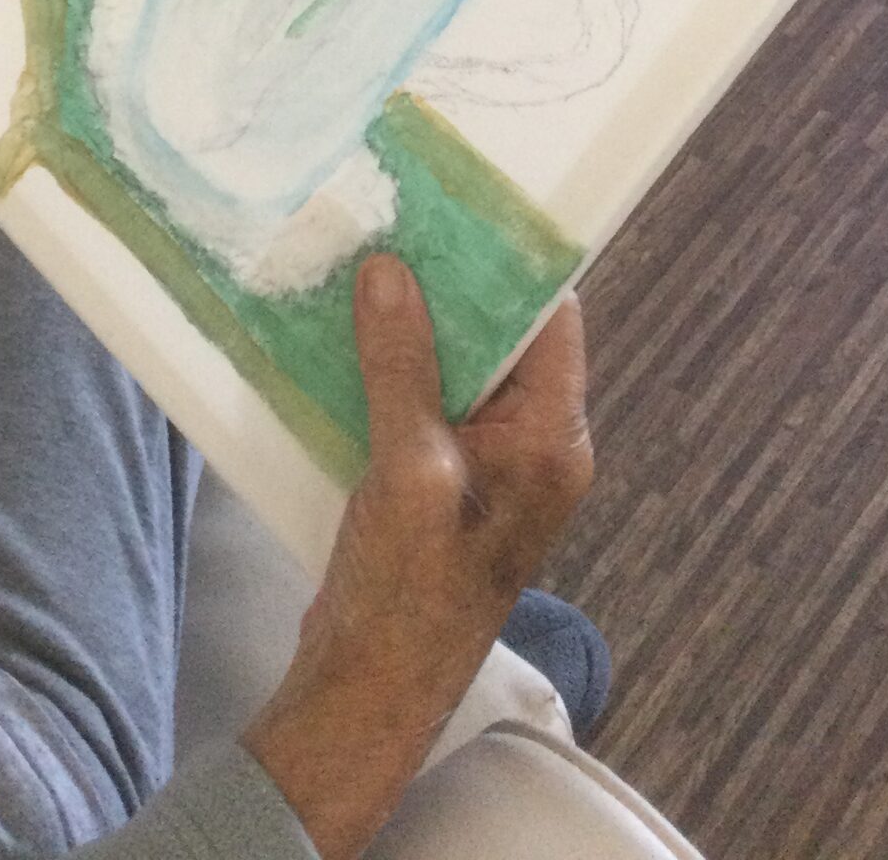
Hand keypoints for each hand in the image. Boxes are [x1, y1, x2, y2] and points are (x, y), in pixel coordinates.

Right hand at [241, 258, 592, 858]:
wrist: (366, 691)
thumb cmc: (409, 592)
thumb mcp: (409, 469)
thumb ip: (403, 365)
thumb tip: (392, 270)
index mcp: (551, 440)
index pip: (552, 318)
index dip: (512, 255)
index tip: (463, 196)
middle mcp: (528, 444)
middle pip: (499, 332)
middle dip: (447, 277)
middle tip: (395, 210)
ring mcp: (480, 461)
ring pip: (452, 360)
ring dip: (407, 316)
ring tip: (359, 250)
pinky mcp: (433, 476)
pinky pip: (418, 394)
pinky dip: (383, 358)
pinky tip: (336, 323)